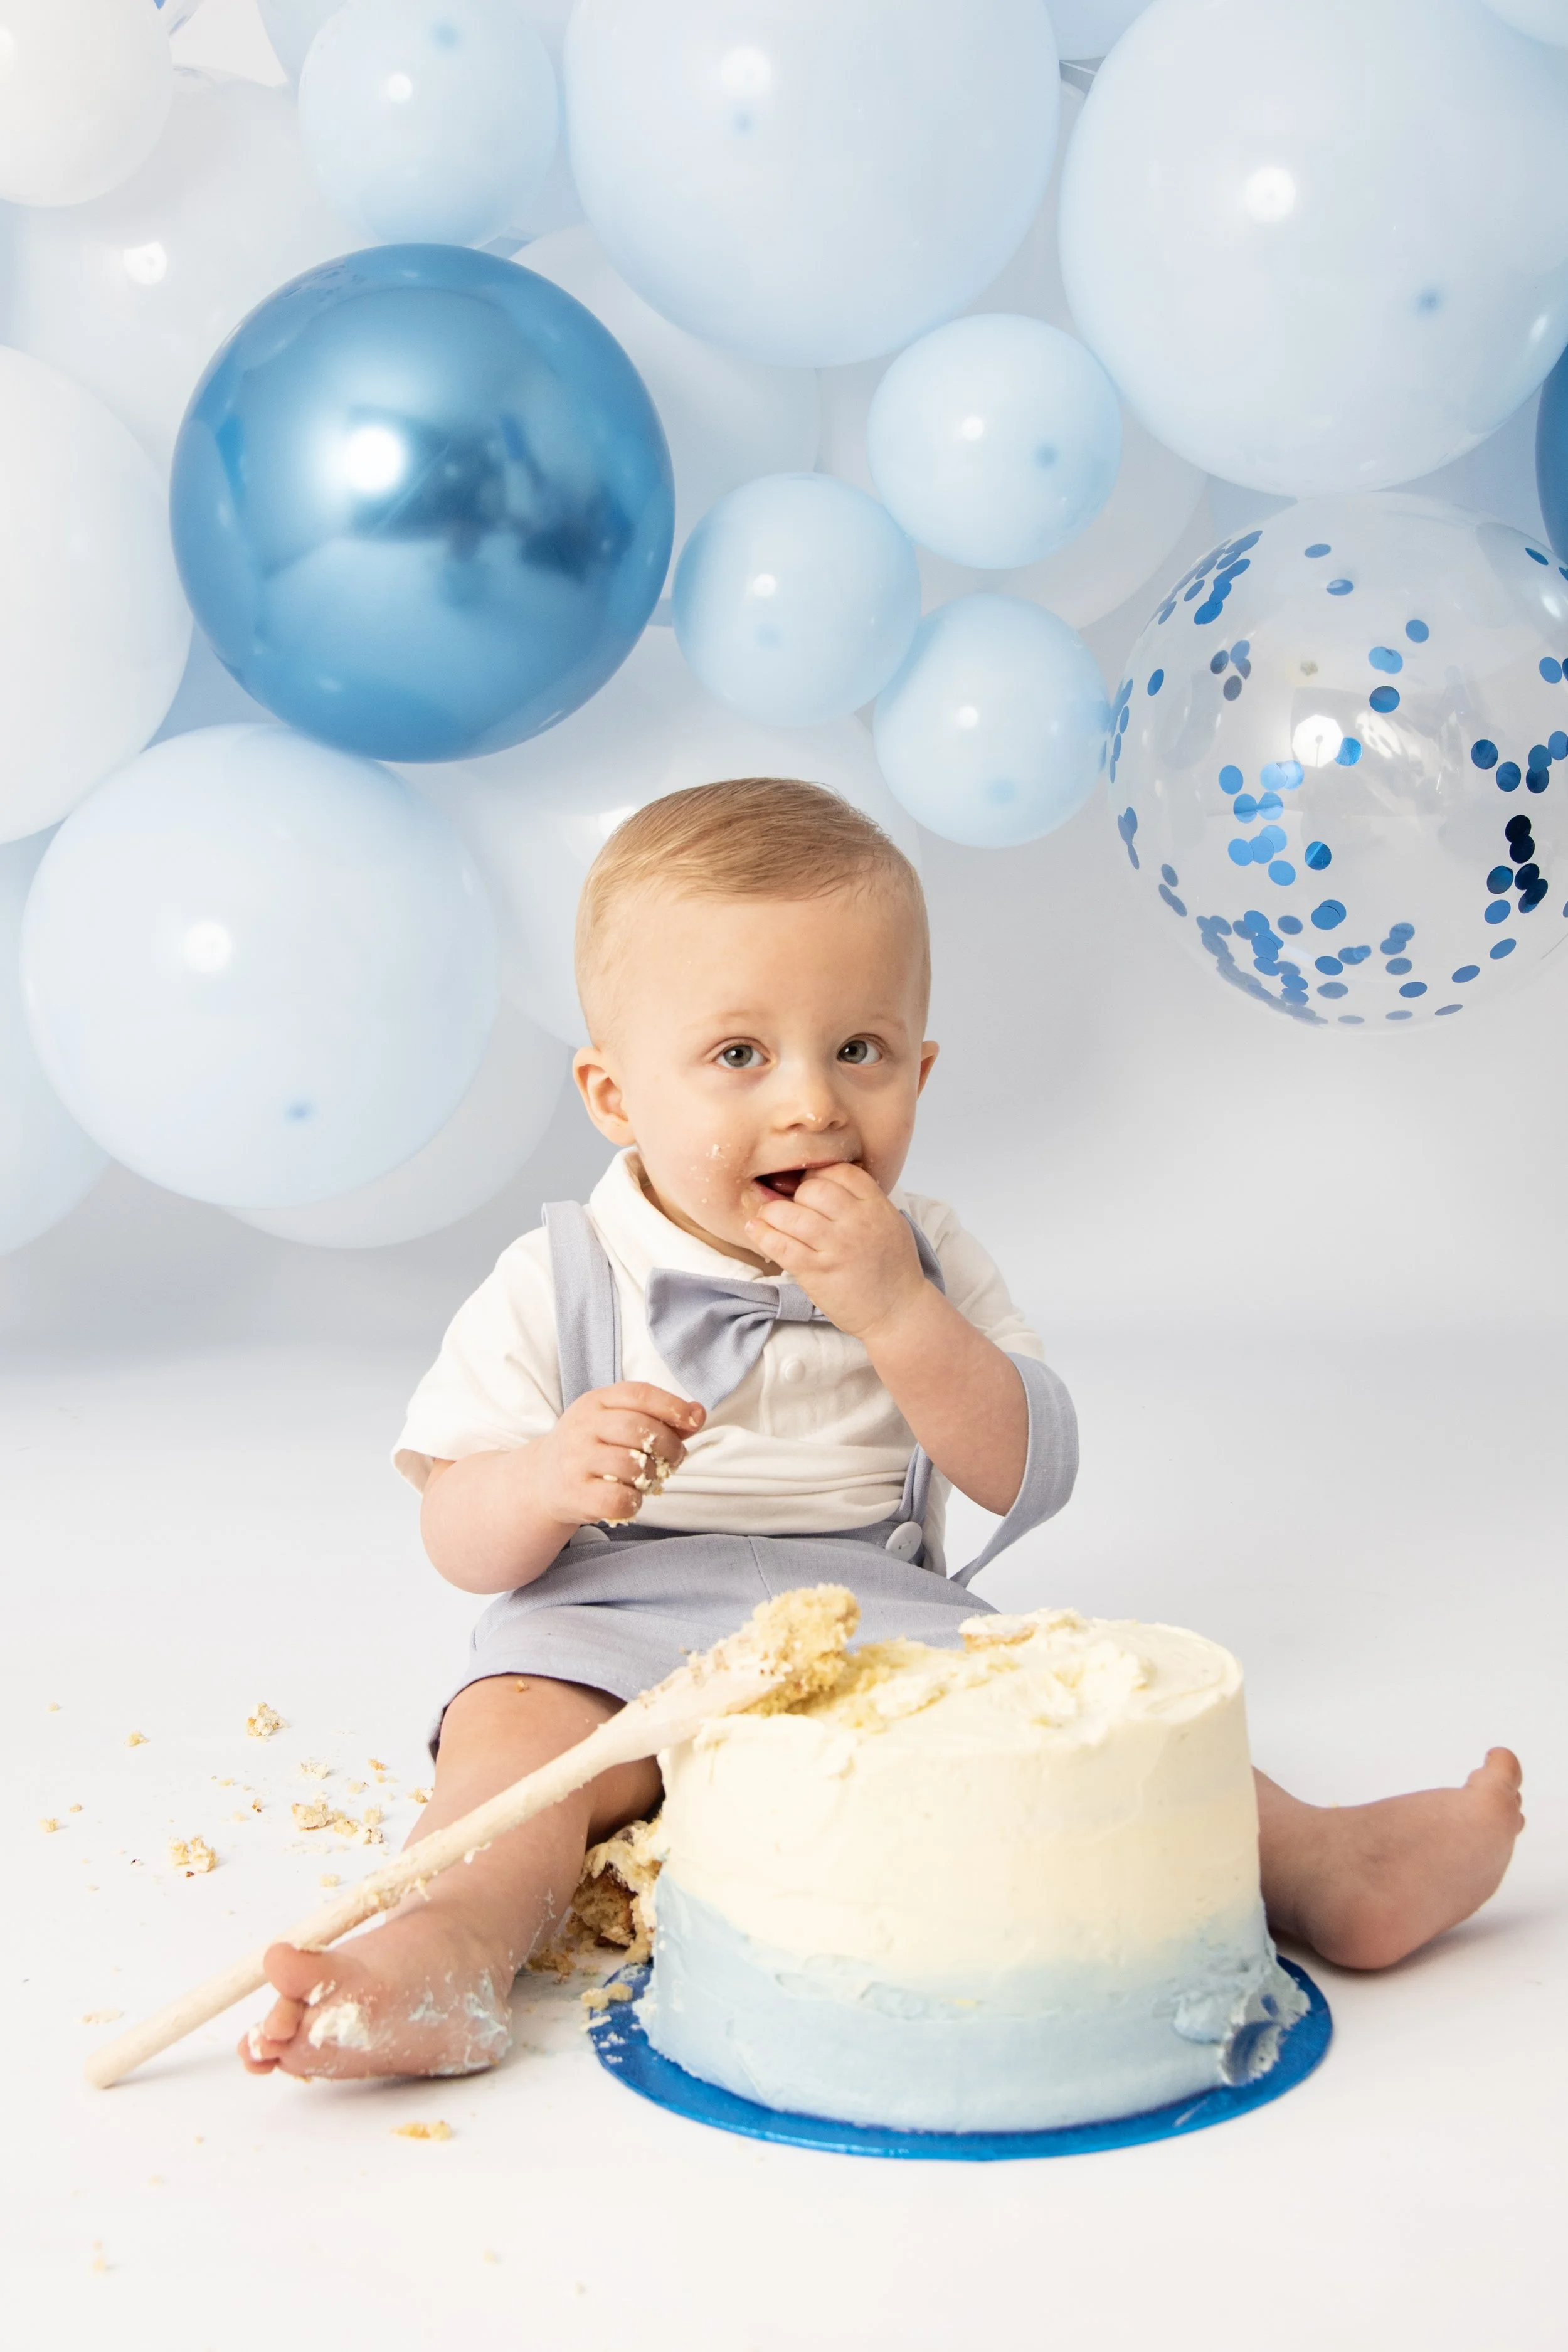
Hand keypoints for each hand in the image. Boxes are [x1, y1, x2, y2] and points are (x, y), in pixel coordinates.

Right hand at [531, 1383, 703, 1529]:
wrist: (543, 1480)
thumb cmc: (593, 1448)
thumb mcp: (618, 1422)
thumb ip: (659, 1418)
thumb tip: (698, 1412)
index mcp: (595, 1401)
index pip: (639, 1394)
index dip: (672, 1406)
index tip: (693, 1420)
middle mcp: (582, 1426)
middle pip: (639, 1429)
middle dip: (669, 1446)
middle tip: (674, 1459)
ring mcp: (575, 1460)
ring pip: (632, 1465)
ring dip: (652, 1476)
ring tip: (648, 1478)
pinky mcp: (574, 1493)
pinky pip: (619, 1498)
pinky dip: (634, 1501)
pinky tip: (630, 1497)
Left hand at [746, 1163, 925, 1341]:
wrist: (898, 1313)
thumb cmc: (893, 1270)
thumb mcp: (891, 1224)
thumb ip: (864, 1202)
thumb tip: (829, 1183)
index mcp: (877, 1207)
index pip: (840, 1172)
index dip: (819, 1174)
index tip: (810, 1185)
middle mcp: (856, 1223)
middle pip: (812, 1188)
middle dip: (796, 1194)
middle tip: (793, 1208)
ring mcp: (836, 1248)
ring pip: (790, 1214)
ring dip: (772, 1213)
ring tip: (769, 1218)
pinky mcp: (817, 1272)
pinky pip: (780, 1246)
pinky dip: (762, 1234)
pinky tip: (755, 1229)